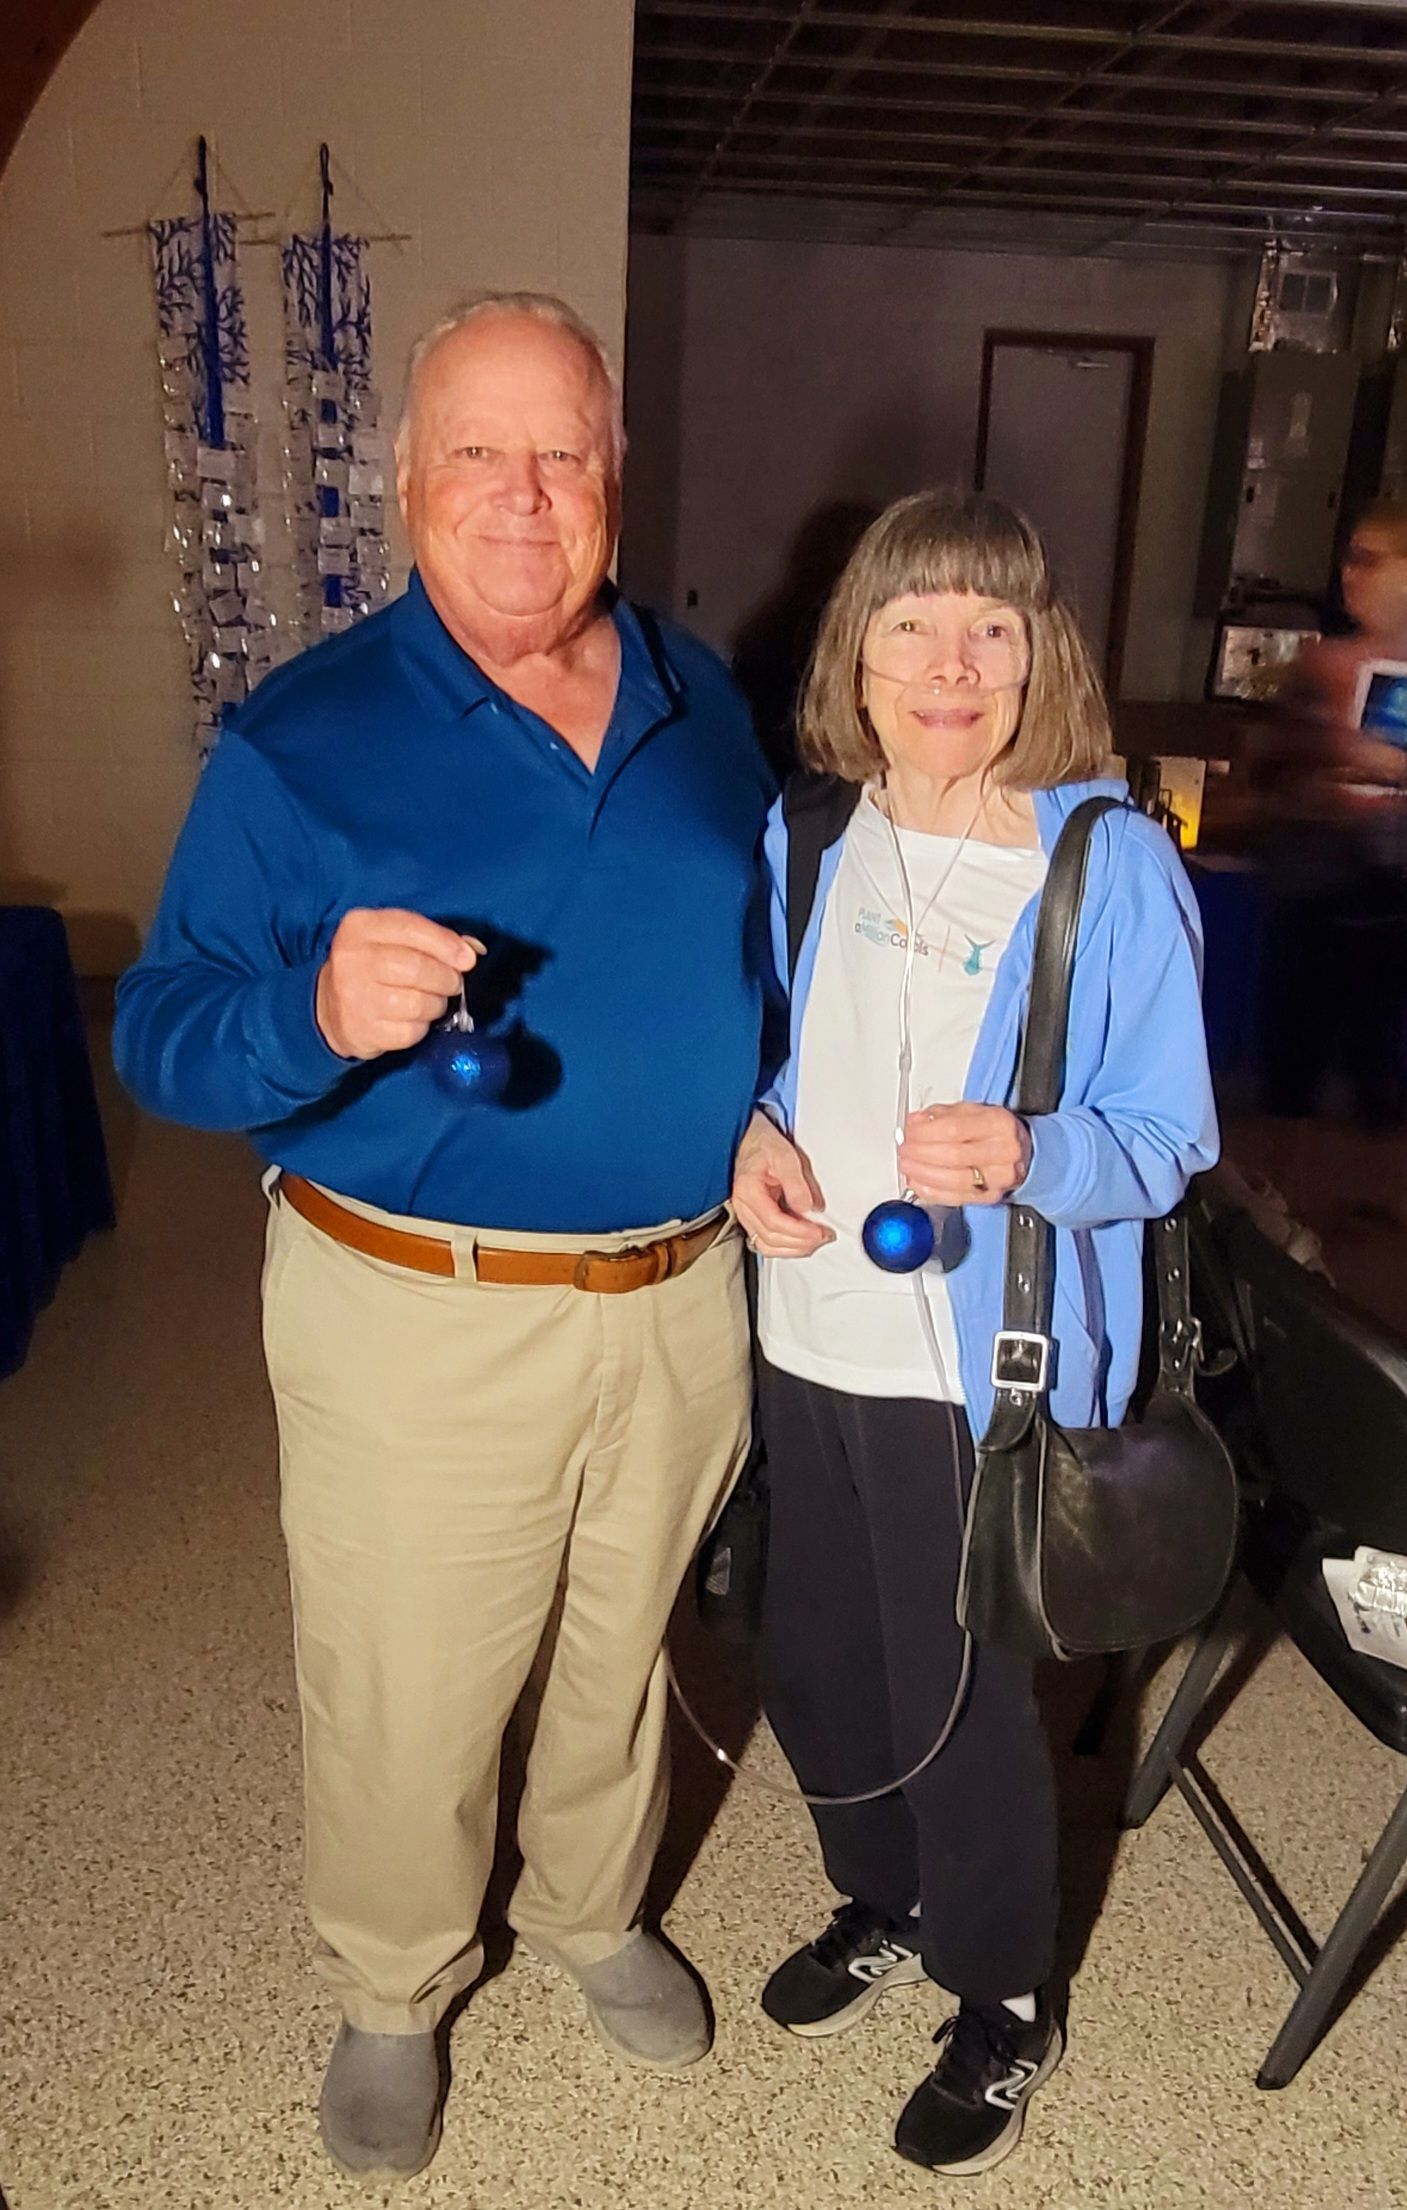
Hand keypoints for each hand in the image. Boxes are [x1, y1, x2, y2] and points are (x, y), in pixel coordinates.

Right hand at [315, 909, 485, 1060]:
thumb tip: (473, 951)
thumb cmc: (374, 967)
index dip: (446, 944)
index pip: (411, 928)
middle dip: (446, 978)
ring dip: (436, 1005)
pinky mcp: (360, 1031)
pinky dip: (421, 1027)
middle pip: (417, 969)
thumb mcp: (395, 939)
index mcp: (360, 927)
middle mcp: (351, 959)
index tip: (468, 959)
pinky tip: (412, 1019)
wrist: (330, 1007)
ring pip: (418, 1004)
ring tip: (430, 1001)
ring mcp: (352, 997)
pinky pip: (410, 1032)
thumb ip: (433, 938)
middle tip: (451, 983)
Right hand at [732, 1110, 833, 1257]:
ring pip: (766, 1246)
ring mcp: (746, 1214)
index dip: (799, 1231)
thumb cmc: (764, 1144)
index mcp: (748, 1190)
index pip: (773, 1222)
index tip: (820, 1231)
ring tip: (815, 1241)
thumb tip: (809, 1208)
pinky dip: (785, 1247)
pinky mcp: (753, 1218)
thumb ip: (797, 1183)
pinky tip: (801, 1241)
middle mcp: (743, 1206)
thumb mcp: (785, 1155)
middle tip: (824, 1237)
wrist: (750, 1139)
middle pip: (770, 1239)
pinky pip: (766, 1242)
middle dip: (800, 1243)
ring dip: (793, 1249)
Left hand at [898, 1103, 1031, 1206]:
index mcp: (998, 1123)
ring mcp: (999, 1177)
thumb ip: (941, 1115)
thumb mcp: (972, 1111)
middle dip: (920, 1153)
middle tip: (904, 1149)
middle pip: (952, 1155)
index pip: (954, 1128)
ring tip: (907, 1165)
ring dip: (922, 1173)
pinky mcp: (991, 1197)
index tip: (909, 1131)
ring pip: (953, 1180)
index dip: (925, 1132)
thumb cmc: (995, 1131)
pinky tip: (917, 1182)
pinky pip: (955, 1198)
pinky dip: (930, 1191)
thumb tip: (914, 1123)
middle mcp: (1003, 1151)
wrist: (1023, 1152)